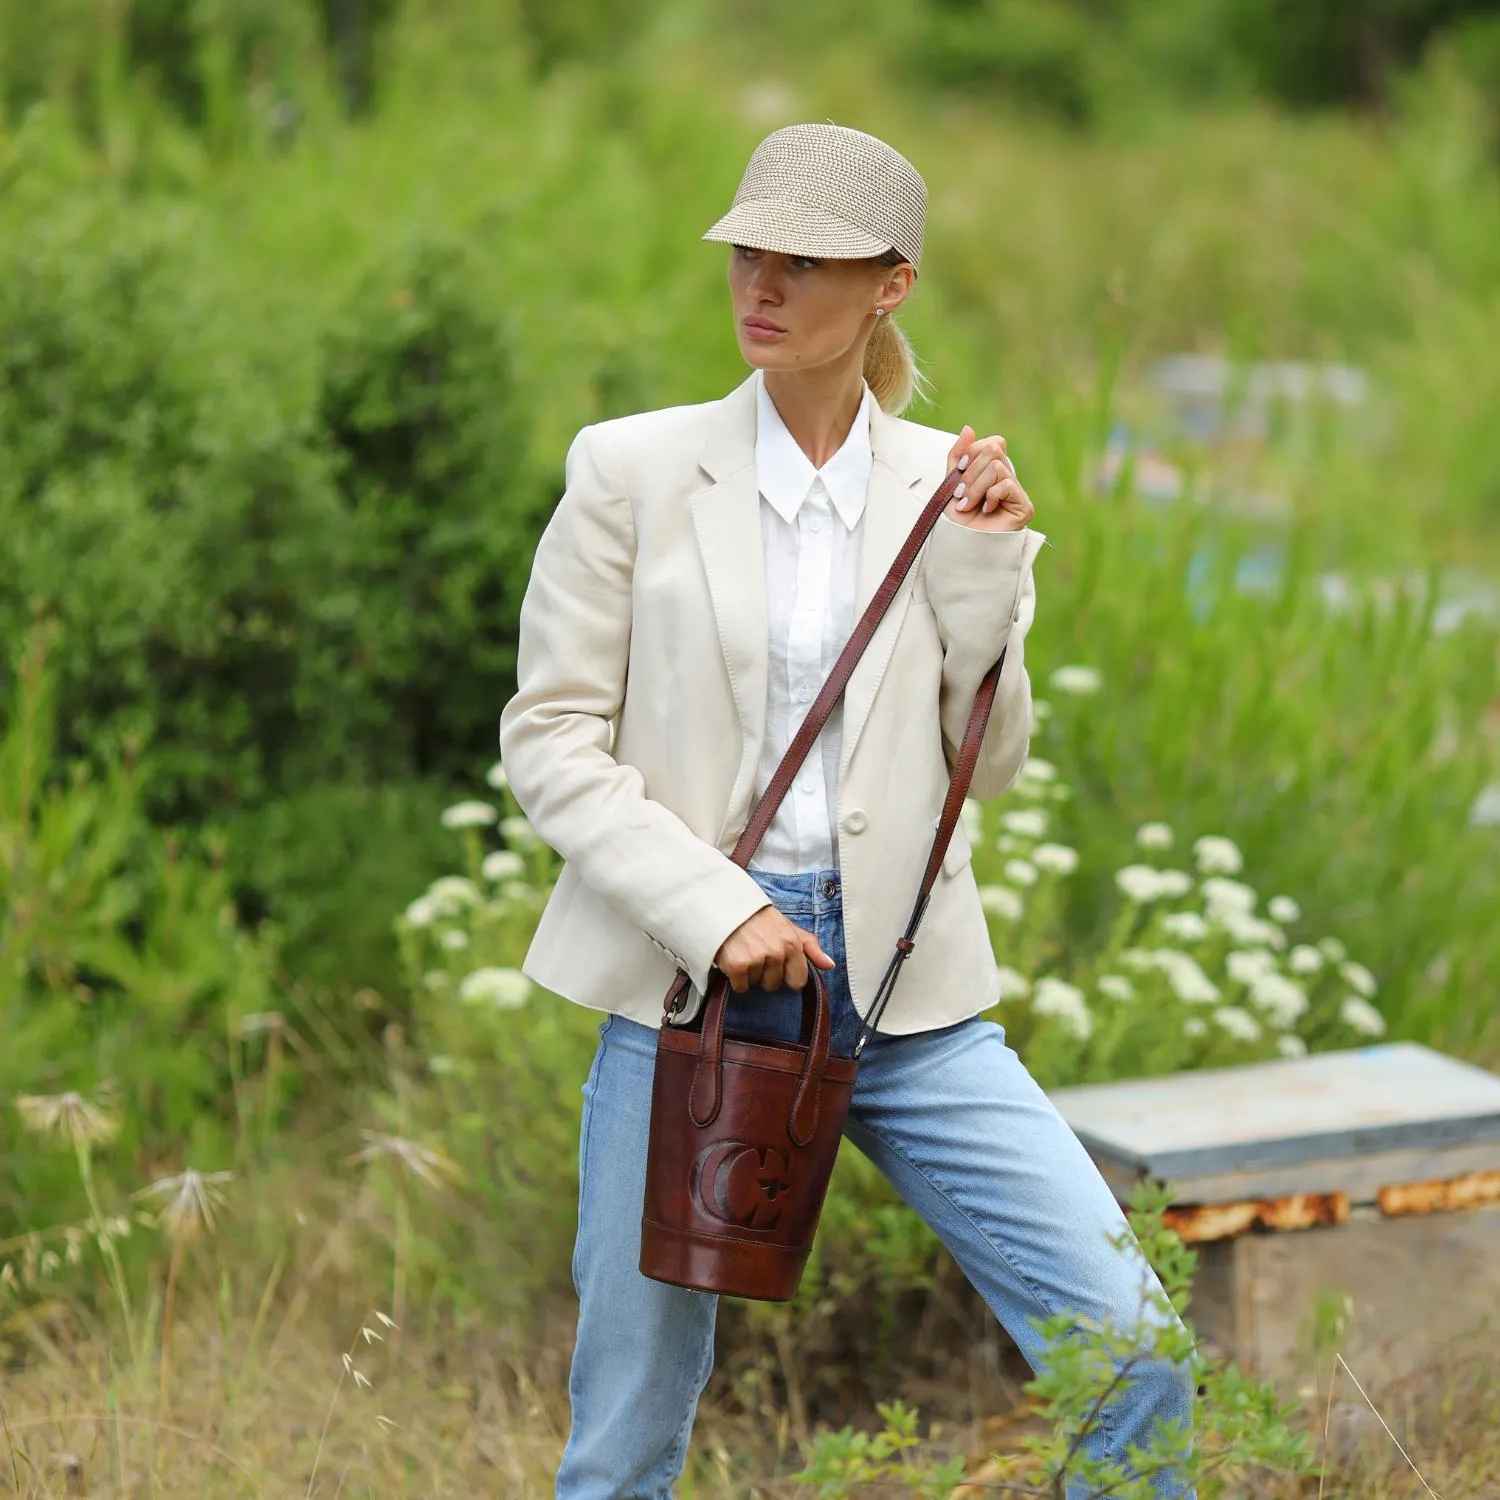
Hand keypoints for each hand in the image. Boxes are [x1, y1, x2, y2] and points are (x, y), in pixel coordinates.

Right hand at [714, 906, 836, 993]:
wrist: (725, 906)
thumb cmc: (758, 918)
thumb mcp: (788, 927)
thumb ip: (810, 947)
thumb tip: (829, 965)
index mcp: (792, 944)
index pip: (797, 981)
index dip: (785, 975)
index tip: (776, 964)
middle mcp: (776, 952)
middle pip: (774, 985)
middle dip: (765, 973)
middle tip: (755, 952)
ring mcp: (757, 959)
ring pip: (756, 984)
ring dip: (749, 973)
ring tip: (744, 952)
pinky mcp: (737, 966)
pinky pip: (740, 986)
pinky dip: (735, 977)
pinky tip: (734, 958)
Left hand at [944, 426, 1033, 531]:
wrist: (960, 546)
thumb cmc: (957, 520)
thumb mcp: (951, 483)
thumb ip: (958, 456)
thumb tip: (968, 428)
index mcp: (993, 472)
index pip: (992, 443)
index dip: (973, 452)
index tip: (958, 472)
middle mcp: (1008, 479)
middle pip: (993, 450)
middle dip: (970, 472)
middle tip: (961, 495)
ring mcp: (1018, 493)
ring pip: (996, 467)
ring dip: (975, 487)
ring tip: (968, 506)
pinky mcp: (1024, 507)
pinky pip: (1005, 484)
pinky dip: (989, 496)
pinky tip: (986, 511)